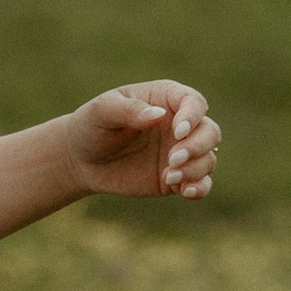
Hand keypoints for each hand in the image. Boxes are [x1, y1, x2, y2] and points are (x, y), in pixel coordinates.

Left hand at [66, 81, 219, 199]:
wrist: (81, 160)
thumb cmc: (91, 126)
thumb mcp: (101, 112)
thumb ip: (128, 110)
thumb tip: (158, 115)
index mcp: (166, 99)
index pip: (194, 102)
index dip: (192, 116)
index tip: (178, 132)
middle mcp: (179, 125)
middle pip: (210, 131)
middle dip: (197, 145)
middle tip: (172, 158)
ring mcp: (180, 152)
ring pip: (208, 158)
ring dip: (195, 168)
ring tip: (169, 176)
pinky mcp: (176, 177)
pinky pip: (201, 183)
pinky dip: (200, 187)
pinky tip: (185, 191)